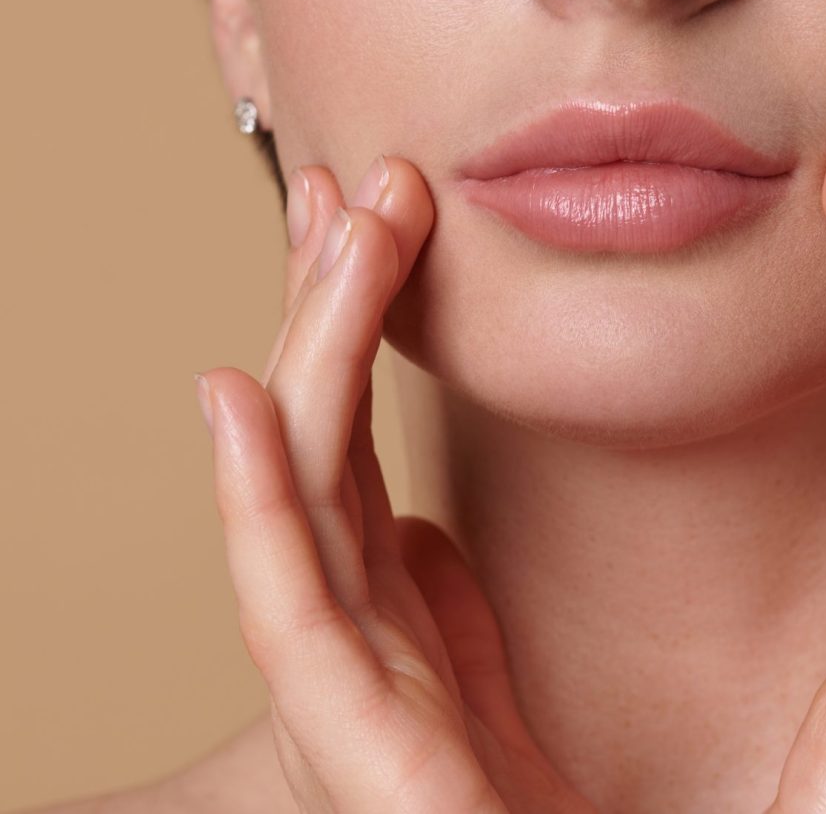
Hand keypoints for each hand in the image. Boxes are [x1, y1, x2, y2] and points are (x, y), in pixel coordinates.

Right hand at [193, 157, 593, 812]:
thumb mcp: (486, 691)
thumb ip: (446, 615)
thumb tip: (423, 531)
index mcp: (385, 621)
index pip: (354, 445)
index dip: (356, 329)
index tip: (378, 220)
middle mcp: (351, 638)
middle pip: (322, 441)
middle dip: (328, 306)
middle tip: (353, 179)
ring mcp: (342, 689)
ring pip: (303, 488)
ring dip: (312, 350)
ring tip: (332, 220)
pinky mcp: (353, 750)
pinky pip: (292, 610)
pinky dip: (255, 499)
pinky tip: (236, 395)